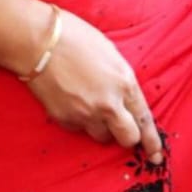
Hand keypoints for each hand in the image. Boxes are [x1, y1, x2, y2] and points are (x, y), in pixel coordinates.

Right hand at [21, 7, 163, 165]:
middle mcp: (109, 104)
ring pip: (102, 137)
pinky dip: (78, 120)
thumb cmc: (74, 37)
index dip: (152, 141)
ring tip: (89, 104)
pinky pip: (78, 129)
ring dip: (101, 127)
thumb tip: (126, 101)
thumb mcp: (111, 54)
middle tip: (119, 127)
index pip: (145, 121)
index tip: (155, 154)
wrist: (37, 40)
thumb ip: (122, 81)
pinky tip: (70, 100)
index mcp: (125, 84)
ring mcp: (86, 114)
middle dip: (126, 136)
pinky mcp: (65, 119)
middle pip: (127, 138)